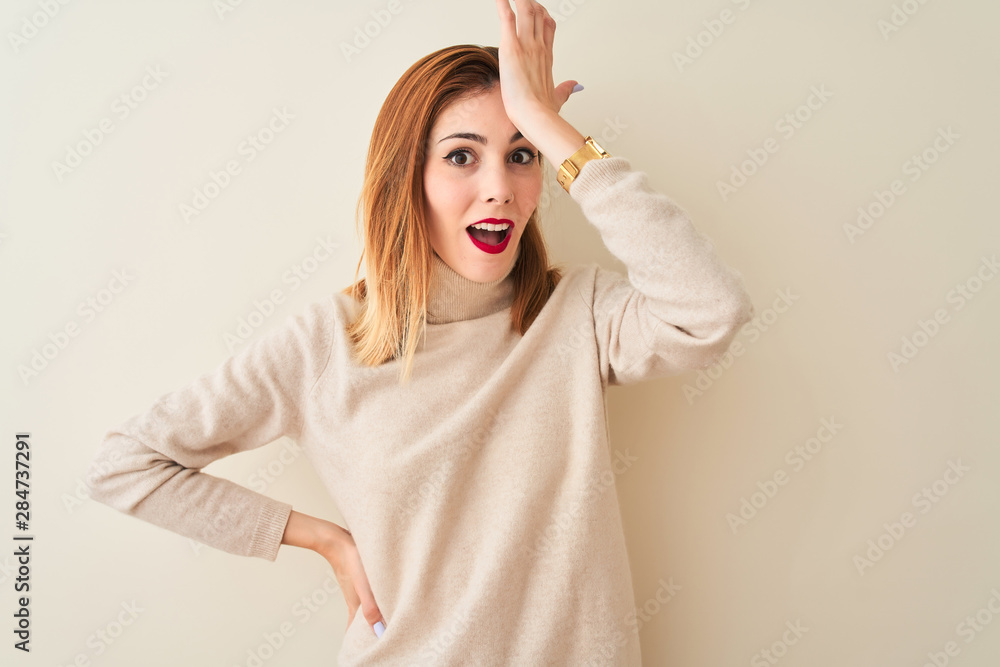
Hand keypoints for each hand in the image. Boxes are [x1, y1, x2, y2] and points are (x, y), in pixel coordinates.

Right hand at [281, 511, 385, 637]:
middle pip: (361, 619)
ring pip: (365, 605)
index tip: (365, 649)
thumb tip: (378, 628)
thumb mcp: (363, 585)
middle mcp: (356, 597)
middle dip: (368, 628)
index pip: (354, 629)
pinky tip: (383, 591)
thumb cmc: (350, 561)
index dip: (359, 639)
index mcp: (355, 604)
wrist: (337, 539)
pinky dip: (374, 597)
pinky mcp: (360, 575)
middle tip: (379, 635)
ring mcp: (358, 586)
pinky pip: (367, 592)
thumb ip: (370, 606)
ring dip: (373, 612)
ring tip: (385, 617)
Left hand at [494, 0, 578, 130]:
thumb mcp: (558, 97)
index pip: (548, 27)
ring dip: (521, 1)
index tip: (539, 11)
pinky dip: (502, 4)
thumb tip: (576, 86)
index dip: (543, 16)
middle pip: (537, 15)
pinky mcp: (511, 48)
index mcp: (547, 56)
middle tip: (525, 1)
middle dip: (530, 4)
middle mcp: (538, 47)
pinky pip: (507, 18)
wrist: (535, 115)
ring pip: (525, 11)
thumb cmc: (544, 110)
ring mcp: (526, 45)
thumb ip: (567, 89)